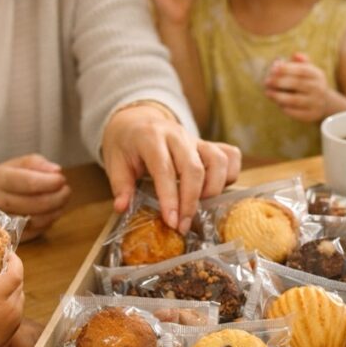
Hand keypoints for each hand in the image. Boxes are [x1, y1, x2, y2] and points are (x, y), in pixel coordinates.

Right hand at [0, 155, 70, 241]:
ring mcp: (0, 222)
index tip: (62, 180)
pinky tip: (50, 214)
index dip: (50, 182)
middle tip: (66, 191)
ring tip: (60, 202)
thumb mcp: (13, 165)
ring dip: (55, 211)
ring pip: (37, 221)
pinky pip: (34, 233)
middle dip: (58, 198)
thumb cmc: (0, 181)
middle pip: (36, 204)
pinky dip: (47, 223)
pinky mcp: (7, 237)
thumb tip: (56, 171)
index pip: (29, 183)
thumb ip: (35, 163)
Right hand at [0, 255, 23, 346]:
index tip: (8, 254)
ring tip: (0, 280)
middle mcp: (11, 307)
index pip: (16, 273)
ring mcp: (15, 318)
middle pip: (19, 283)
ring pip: (20, 295)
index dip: (15, 261)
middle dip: (13, 271)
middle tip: (1, 264)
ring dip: (14, 286)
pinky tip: (0, 298)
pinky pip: (19, 307)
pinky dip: (13, 298)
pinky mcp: (14, 327)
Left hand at [102, 105, 240, 233]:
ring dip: (213, 189)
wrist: (137, 121)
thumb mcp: (115, 161)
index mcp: (151, 138)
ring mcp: (197, 139)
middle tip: (183, 225)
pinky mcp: (210, 144)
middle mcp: (178, 136)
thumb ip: (121, 184)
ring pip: (217, 161)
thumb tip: (122, 208)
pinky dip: (230, 175)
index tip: (171, 222)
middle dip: (191, 202)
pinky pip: (230, 156)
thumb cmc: (127, 144)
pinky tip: (215, 189)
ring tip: (200, 207)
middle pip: (194, 168)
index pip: (165, 169)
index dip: (170, 198)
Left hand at [264, 53, 330, 122]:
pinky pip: (295, 112)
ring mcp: (315, 103)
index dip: (287, 69)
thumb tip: (296, 55)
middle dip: (280, 82)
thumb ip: (300, 62)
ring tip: (268, 93)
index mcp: (317, 75)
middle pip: (298, 84)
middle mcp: (318, 89)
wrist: (324, 103)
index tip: (273, 68)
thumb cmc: (309, 82)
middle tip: (266, 81)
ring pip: (295, 100)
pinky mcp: (310, 115)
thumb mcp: (307, 70)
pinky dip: (284, 108)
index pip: (302, 70)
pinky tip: (277, 103)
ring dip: (279, 96)